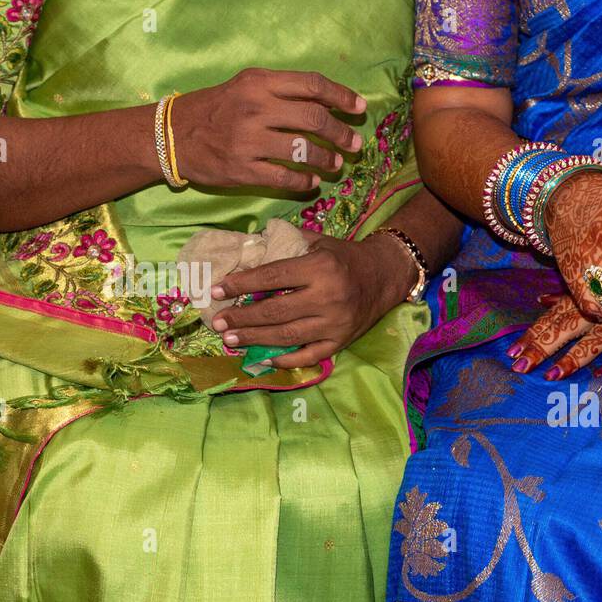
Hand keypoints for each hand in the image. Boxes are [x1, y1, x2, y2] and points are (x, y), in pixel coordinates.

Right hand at [171, 68, 365, 191]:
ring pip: (304, 150)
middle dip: (341, 133)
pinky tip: (312, 182)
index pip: (312, 84)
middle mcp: (255, 107)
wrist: (171, 134)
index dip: (341, 96)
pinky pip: (285, 177)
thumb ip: (282, 92)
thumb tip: (328, 104)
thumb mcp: (246, 87)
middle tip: (355, 144)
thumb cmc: (216, 109)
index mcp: (259, 82)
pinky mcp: (242, 168)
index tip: (359, 107)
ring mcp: (248, 139)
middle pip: (315, 119)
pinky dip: (304, 182)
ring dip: (327, 160)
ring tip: (336, 164)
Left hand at [209, 231, 414, 368]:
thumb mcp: (318, 241)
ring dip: (254, 339)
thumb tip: (247, 248)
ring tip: (230, 340)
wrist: (384, 276)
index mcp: (319, 268)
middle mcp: (328, 297)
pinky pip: (309, 356)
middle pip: (275, 311)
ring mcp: (335, 323)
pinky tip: (265, 358)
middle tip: (218, 322)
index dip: (241, 284)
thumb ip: (285, 244)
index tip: (217, 290)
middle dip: (242, 317)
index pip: (272, 277)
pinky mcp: (341, 341)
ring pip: (287, 336)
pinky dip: (286, 359)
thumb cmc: (345, 257)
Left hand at [506, 292, 601, 378]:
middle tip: (519, 366)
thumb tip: (541, 298)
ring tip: (552, 375)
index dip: (535, 334)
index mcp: (591, 294)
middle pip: (567, 328)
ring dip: (575, 358)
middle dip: (543, 347)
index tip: (513, 353)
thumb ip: (575, 289)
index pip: (555, 317)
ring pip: (597, 341)